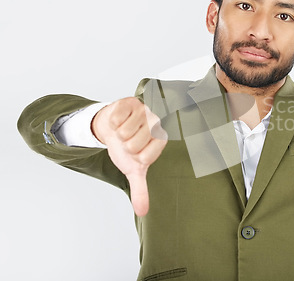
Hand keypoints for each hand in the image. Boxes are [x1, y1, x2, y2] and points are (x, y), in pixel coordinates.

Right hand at [92, 97, 166, 215]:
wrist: (113, 128)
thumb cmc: (126, 148)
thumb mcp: (133, 169)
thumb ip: (140, 190)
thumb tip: (142, 212)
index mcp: (161, 140)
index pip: (145, 157)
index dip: (135, 158)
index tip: (137, 154)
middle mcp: (157, 123)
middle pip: (133, 145)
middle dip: (125, 146)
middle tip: (128, 141)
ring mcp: (144, 110)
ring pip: (124, 132)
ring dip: (118, 134)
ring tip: (124, 130)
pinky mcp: (130, 102)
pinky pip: (116, 118)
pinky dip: (112, 123)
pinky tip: (119, 121)